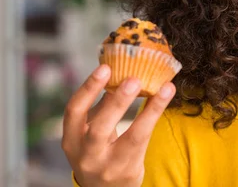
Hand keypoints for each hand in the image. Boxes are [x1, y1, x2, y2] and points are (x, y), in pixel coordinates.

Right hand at [62, 64, 175, 186]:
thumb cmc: (97, 151)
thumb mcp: (89, 133)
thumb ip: (100, 107)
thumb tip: (117, 70)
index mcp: (71, 139)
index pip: (74, 111)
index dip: (88, 88)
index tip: (105, 67)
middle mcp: (85, 154)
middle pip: (99, 127)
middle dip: (117, 103)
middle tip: (133, 79)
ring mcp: (107, 165)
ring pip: (129, 137)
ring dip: (147, 111)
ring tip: (163, 88)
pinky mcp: (128, 170)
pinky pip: (146, 140)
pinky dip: (156, 116)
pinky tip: (166, 97)